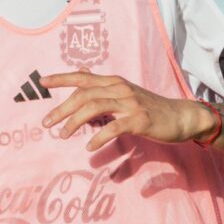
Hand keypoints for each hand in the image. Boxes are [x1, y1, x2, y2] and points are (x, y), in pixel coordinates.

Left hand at [40, 72, 213, 151]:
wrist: (181, 117)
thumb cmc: (151, 108)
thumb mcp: (126, 94)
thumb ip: (104, 88)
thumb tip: (82, 77)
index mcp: (115, 82)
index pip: (83, 77)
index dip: (61, 78)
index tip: (42, 82)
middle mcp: (120, 88)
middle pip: (84, 94)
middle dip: (61, 108)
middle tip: (46, 123)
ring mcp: (130, 103)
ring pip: (94, 107)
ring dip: (74, 122)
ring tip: (63, 135)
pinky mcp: (140, 120)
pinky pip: (114, 127)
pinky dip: (99, 137)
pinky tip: (89, 146)